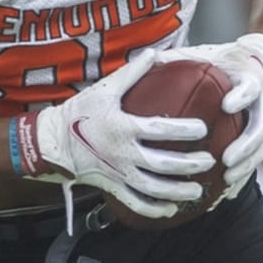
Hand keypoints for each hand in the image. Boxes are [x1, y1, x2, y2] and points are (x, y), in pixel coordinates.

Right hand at [12, 50, 213, 220]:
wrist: (54, 141)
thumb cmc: (81, 112)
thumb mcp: (105, 89)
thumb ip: (133, 72)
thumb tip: (156, 53)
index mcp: (122, 126)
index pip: (159, 129)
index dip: (183, 130)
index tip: (203, 129)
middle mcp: (122, 153)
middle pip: (162, 163)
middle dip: (189, 165)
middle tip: (208, 161)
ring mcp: (118, 172)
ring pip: (153, 188)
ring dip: (178, 192)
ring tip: (198, 190)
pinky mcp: (112, 186)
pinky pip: (135, 203)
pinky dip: (154, 209)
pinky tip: (171, 209)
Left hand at [158, 33, 262, 198]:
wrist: (260, 61)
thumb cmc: (224, 59)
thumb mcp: (205, 54)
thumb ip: (179, 58)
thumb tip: (147, 58)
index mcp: (249, 80)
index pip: (251, 87)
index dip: (242, 96)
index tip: (227, 105)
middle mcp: (262, 102)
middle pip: (261, 126)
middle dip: (245, 145)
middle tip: (226, 159)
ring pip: (261, 147)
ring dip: (246, 165)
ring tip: (226, 178)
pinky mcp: (261, 136)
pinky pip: (254, 158)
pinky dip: (242, 175)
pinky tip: (225, 193)